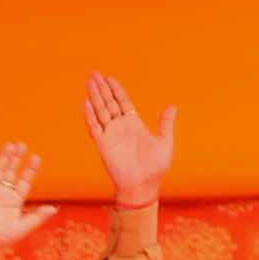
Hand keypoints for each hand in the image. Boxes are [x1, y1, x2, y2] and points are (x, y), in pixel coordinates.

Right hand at [0, 144, 52, 259]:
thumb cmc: (1, 239)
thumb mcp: (22, 228)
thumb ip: (37, 217)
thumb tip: (54, 209)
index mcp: (15, 201)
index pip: (25, 181)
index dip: (30, 170)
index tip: (35, 158)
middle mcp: (4, 193)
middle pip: (12, 172)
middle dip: (17, 159)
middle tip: (22, 145)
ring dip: (4, 158)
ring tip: (10, 146)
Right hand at [82, 72, 175, 205]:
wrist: (143, 185)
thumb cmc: (155, 167)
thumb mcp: (165, 141)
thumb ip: (166, 123)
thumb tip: (171, 106)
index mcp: (134, 124)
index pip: (122, 102)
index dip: (116, 90)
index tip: (109, 78)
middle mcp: (120, 127)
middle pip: (108, 103)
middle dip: (102, 88)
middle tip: (94, 74)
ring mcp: (110, 135)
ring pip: (100, 111)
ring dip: (95, 96)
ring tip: (89, 82)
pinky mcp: (103, 145)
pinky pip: (95, 127)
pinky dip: (90, 115)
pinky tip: (86, 103)